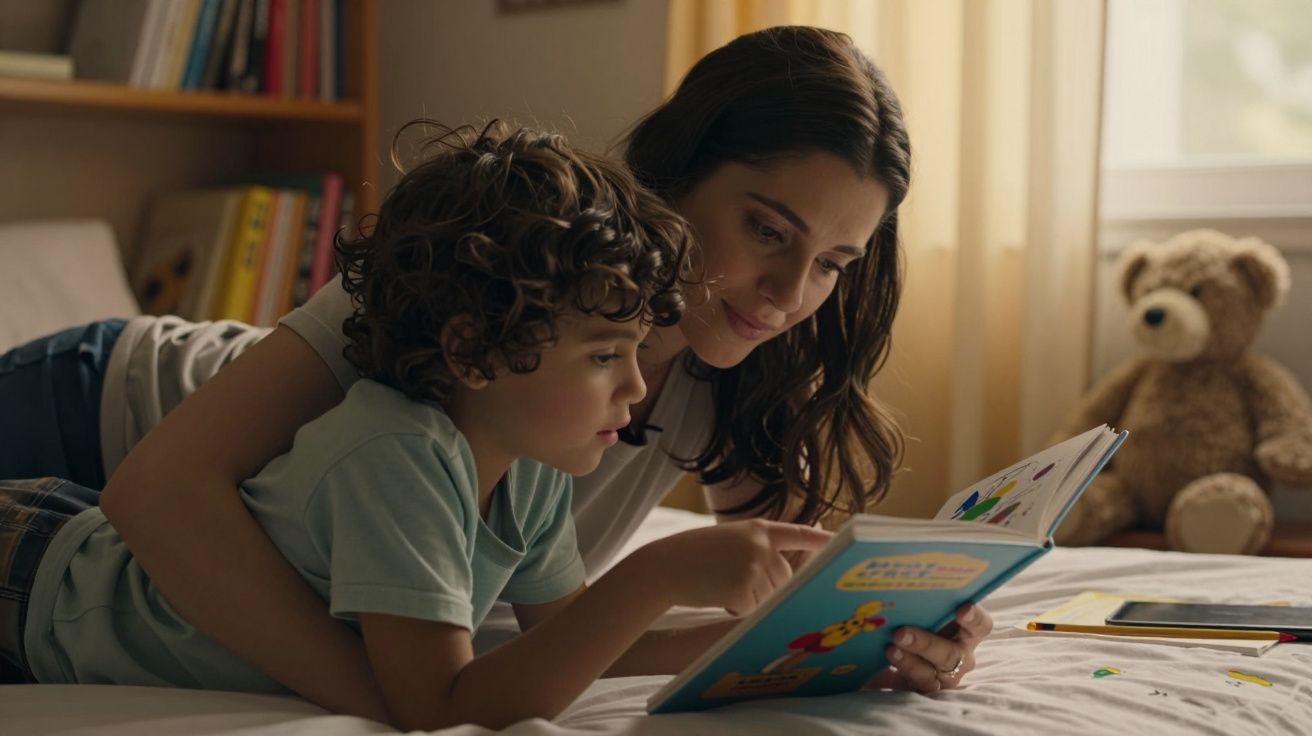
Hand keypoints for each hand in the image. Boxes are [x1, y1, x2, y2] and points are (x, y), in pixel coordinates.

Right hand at [639, 520, 831, 615]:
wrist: (664, 567)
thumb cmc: (691, 556)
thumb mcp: (728, 540)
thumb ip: (757, 551)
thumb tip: (782, 580)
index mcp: (758, 530)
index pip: (796, 534)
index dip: (820, 540)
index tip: (841, 541)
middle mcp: (761, 546)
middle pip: (784, 579)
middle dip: (765, 589)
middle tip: (731, 582)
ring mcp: (754, 568)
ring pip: (769, 597)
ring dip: (750, 600)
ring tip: (720, 585)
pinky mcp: (744, 591)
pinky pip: (751, 611)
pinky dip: (735, 609)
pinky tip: (716, 596)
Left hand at [863, 602, 992, 692]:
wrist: (894, 651)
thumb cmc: (918, 620)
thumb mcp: (923, 610)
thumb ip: (922, 602)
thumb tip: (902, 575)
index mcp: (967, 633)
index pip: (980, 626)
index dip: (974, 618)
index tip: (962, 609)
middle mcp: (960, 657)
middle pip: (952, 655)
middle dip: (927, 643)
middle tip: (902, 633)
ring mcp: (943, 677)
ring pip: (932, 674)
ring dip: (909, 662)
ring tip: (890, 649)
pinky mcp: (923, 690)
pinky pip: (915, 687)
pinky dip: (900, 673)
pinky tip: (885, 662)